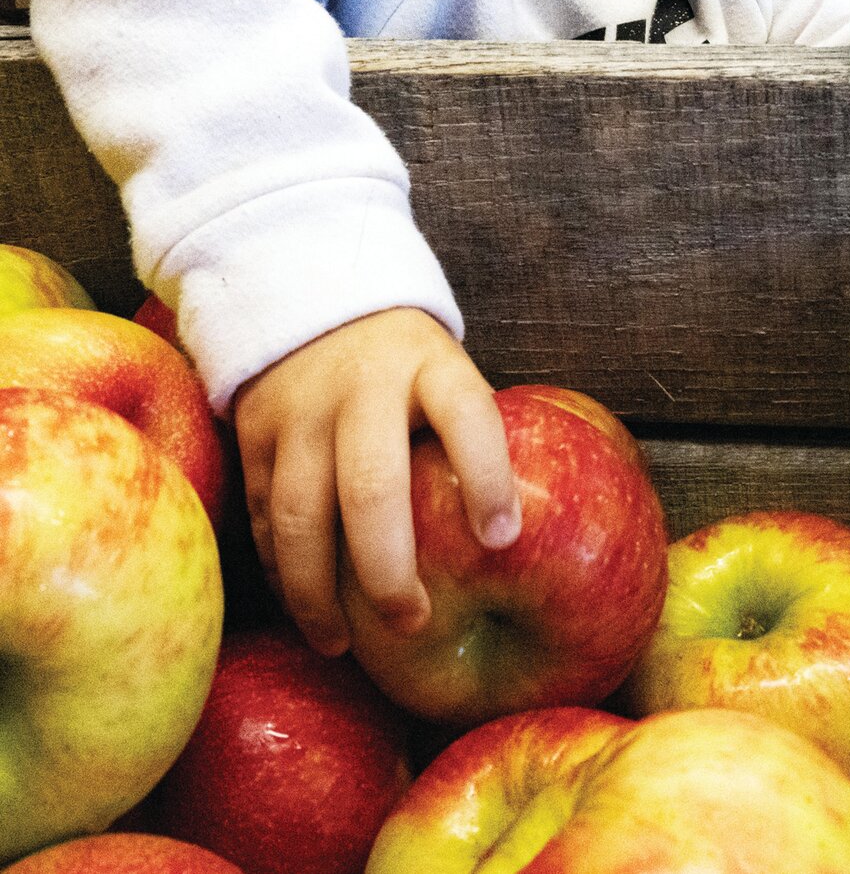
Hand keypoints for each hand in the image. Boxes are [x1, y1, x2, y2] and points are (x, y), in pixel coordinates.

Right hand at [234, 307, 520, 656]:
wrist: (312, 297)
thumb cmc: (406, 363)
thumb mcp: (447, 372)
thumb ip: (468, 437)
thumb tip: (506, 542)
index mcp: (430, 366)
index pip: (466, 416)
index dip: (487, 478)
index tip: (502, 540)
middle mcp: (363, 387)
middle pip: (371, 485)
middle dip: (388, 567)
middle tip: (413, 623)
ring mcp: (300, 411)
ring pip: (299, 514)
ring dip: (318, 591)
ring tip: (343, 644)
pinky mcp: (253, 433)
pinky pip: (261, 517)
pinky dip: (281, 572)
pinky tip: (305, 610)